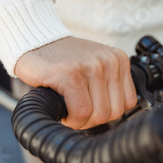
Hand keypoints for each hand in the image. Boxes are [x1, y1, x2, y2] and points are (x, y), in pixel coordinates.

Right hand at [15, 37, 136, 129]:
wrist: (35, 42)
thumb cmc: (63, 60)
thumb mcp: (96, 66)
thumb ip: (109, 85)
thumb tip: (116, 114)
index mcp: (119, 59)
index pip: (128, 103)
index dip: (107, 112)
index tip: (90, 108)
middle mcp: (109, 61)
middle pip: (113, 112)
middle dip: (93, 119)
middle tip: (76, 110)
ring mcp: (91, 66)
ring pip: (98, 115)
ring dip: (81, 120)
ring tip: (69, 108)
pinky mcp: (71, 74)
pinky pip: (81, 112)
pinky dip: (71, 119)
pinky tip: (63, 109)